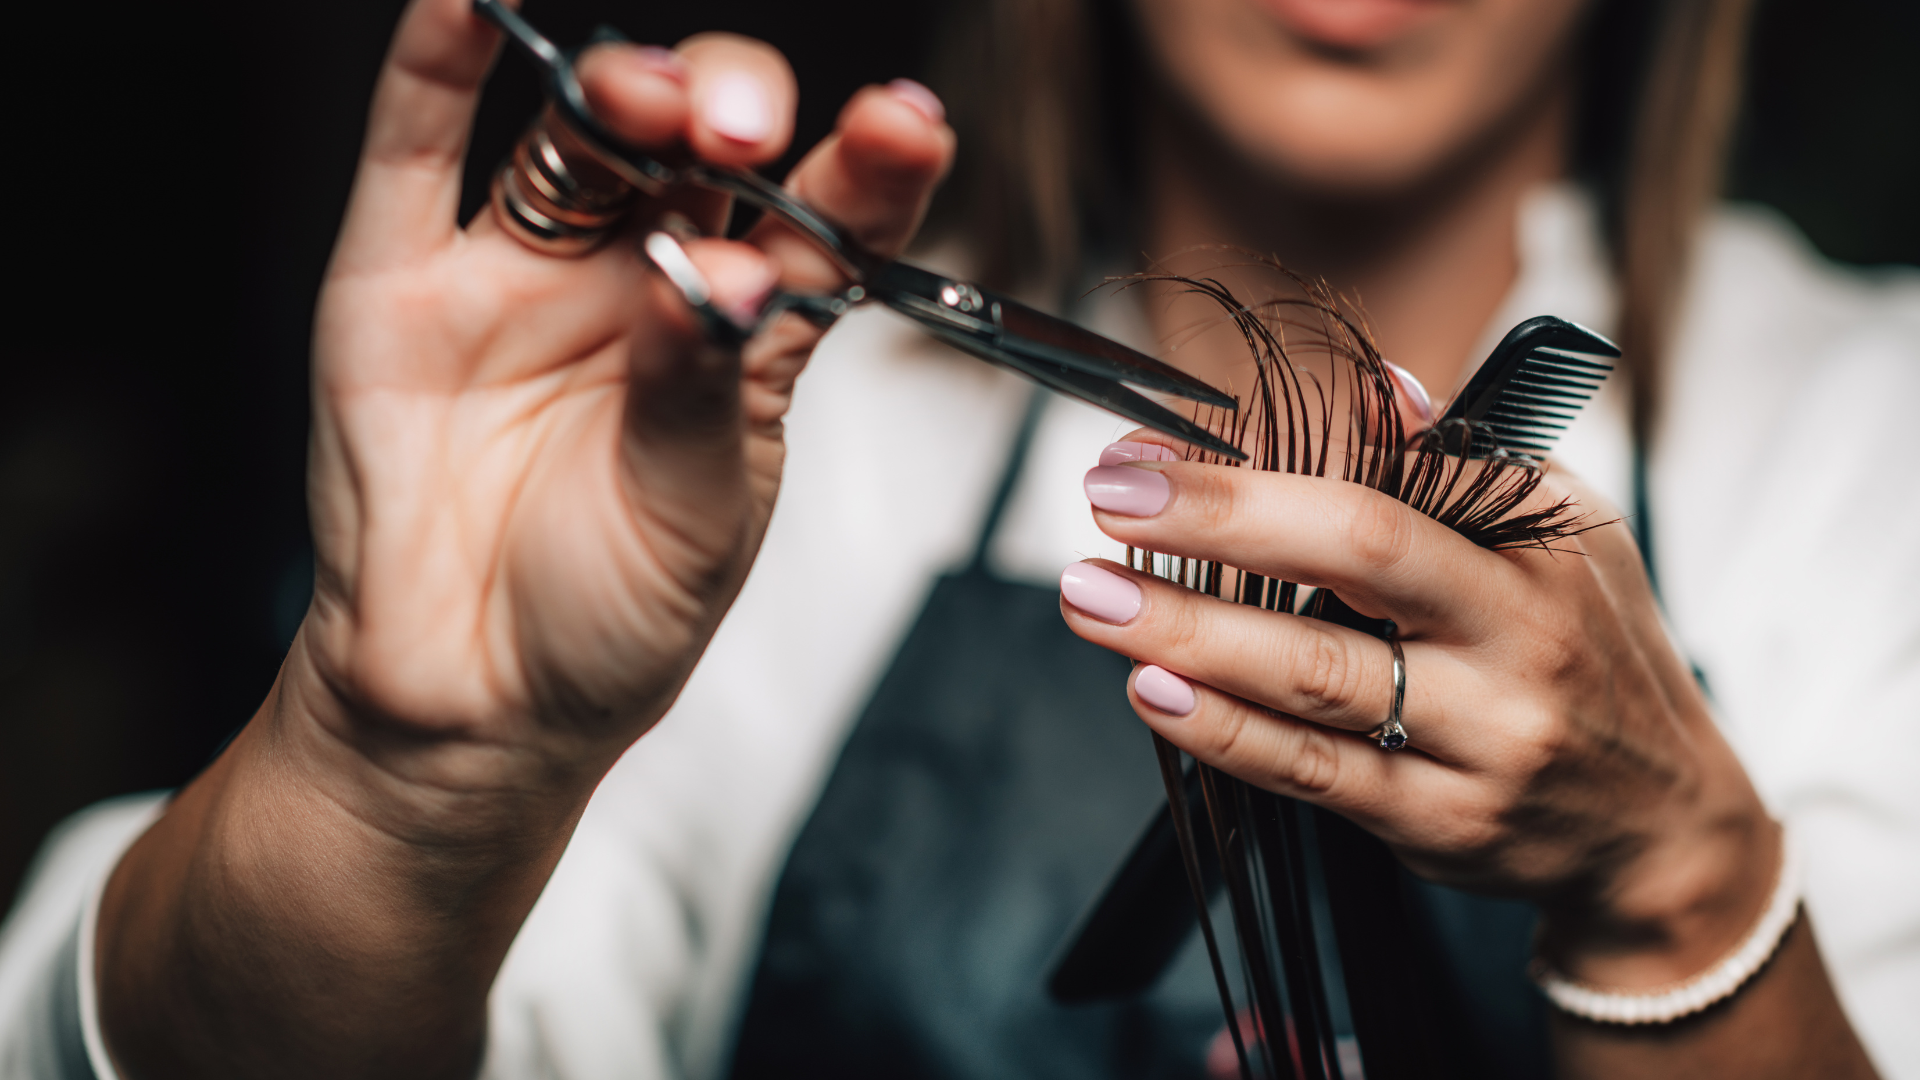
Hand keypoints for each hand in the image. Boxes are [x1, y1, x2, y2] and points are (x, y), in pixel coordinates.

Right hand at [99, 1, 950, 1074]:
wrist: (471, 707)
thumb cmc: (610, 621)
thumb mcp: (695, 520)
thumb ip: (701, 389)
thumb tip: (717, 274)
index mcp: (746, 337)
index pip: (820, 224)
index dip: (866, 167)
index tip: (906, 122)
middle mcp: (645, 281)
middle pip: (699, 152)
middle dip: (732, 113)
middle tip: (742, 132)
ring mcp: (526, 274)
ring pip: (579, 139)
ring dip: (619, 88)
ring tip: (649, 96)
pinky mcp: (404, 283)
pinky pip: (417, 152)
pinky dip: (436, 65)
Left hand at [1059, 442, 1775, 987]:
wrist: (1660, 825)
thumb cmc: (1589, 651)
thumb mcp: (1562, 538)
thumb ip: (1461, 466)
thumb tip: (1377, 385)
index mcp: (1536, 548)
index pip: (1392, 479)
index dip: (1261, 462)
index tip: (1151, 450)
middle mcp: (1516, 638)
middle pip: (1358, 556)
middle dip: (1219, 520)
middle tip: (1108, 500)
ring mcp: (1480, 738)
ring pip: (1316, 677)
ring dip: (1188, 632)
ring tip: (1092, 598)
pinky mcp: (1437, 821)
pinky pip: (1314, 772)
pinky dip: (1223, 731)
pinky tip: (1153, 690)